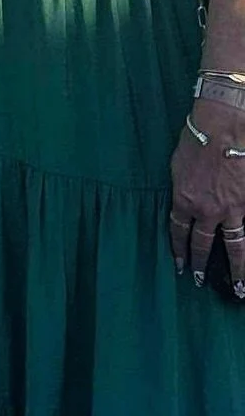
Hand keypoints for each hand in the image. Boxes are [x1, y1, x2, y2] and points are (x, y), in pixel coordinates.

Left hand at [168, 96, 244, 293]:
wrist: (222, 128)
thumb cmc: (196, 139)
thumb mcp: (176, 166)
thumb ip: (180, 188)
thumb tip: (184, 199)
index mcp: (183, 201)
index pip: (179, 232)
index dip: (179, 250)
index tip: (179, 264)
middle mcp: (207, 211)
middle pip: (203, 244)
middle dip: (201, 264)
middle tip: (200, 280)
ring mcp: (232, 209)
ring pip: (234, 246)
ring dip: (237, 268)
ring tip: (238, 287)